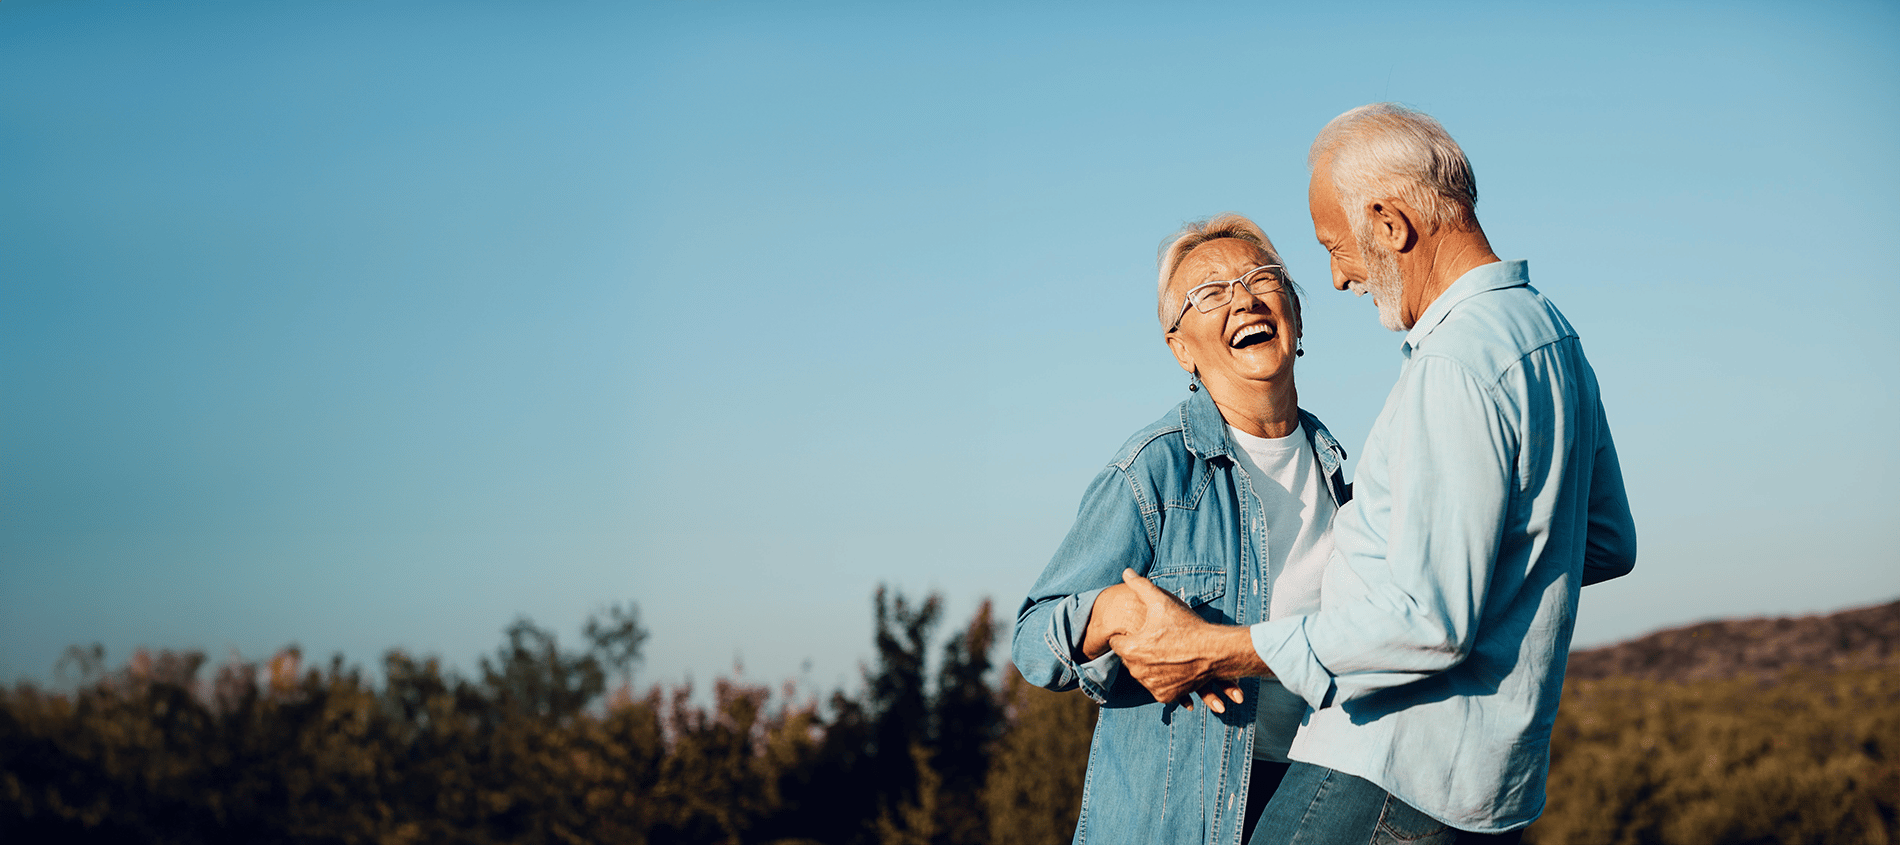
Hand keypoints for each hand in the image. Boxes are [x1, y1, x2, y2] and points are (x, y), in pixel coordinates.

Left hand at [1109, 569, 1266, 710]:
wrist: (1215, 651)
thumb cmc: (1187, 625)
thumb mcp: (1162, 601)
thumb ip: (1140, 586)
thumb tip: (1126, 572)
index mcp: (1131, 649)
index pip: (1116, 642)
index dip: (1128, 633)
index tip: (1142, 629)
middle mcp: (1138, 671)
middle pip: (1129, 658)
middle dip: (1138, 649)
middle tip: (1156, 639)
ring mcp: (1152, 685)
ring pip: (1142, 673)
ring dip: (1149, 665)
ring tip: (1166, 651)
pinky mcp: (1165, 696)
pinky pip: (1156, 686)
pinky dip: (1162, 679)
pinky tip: (1172, 666)